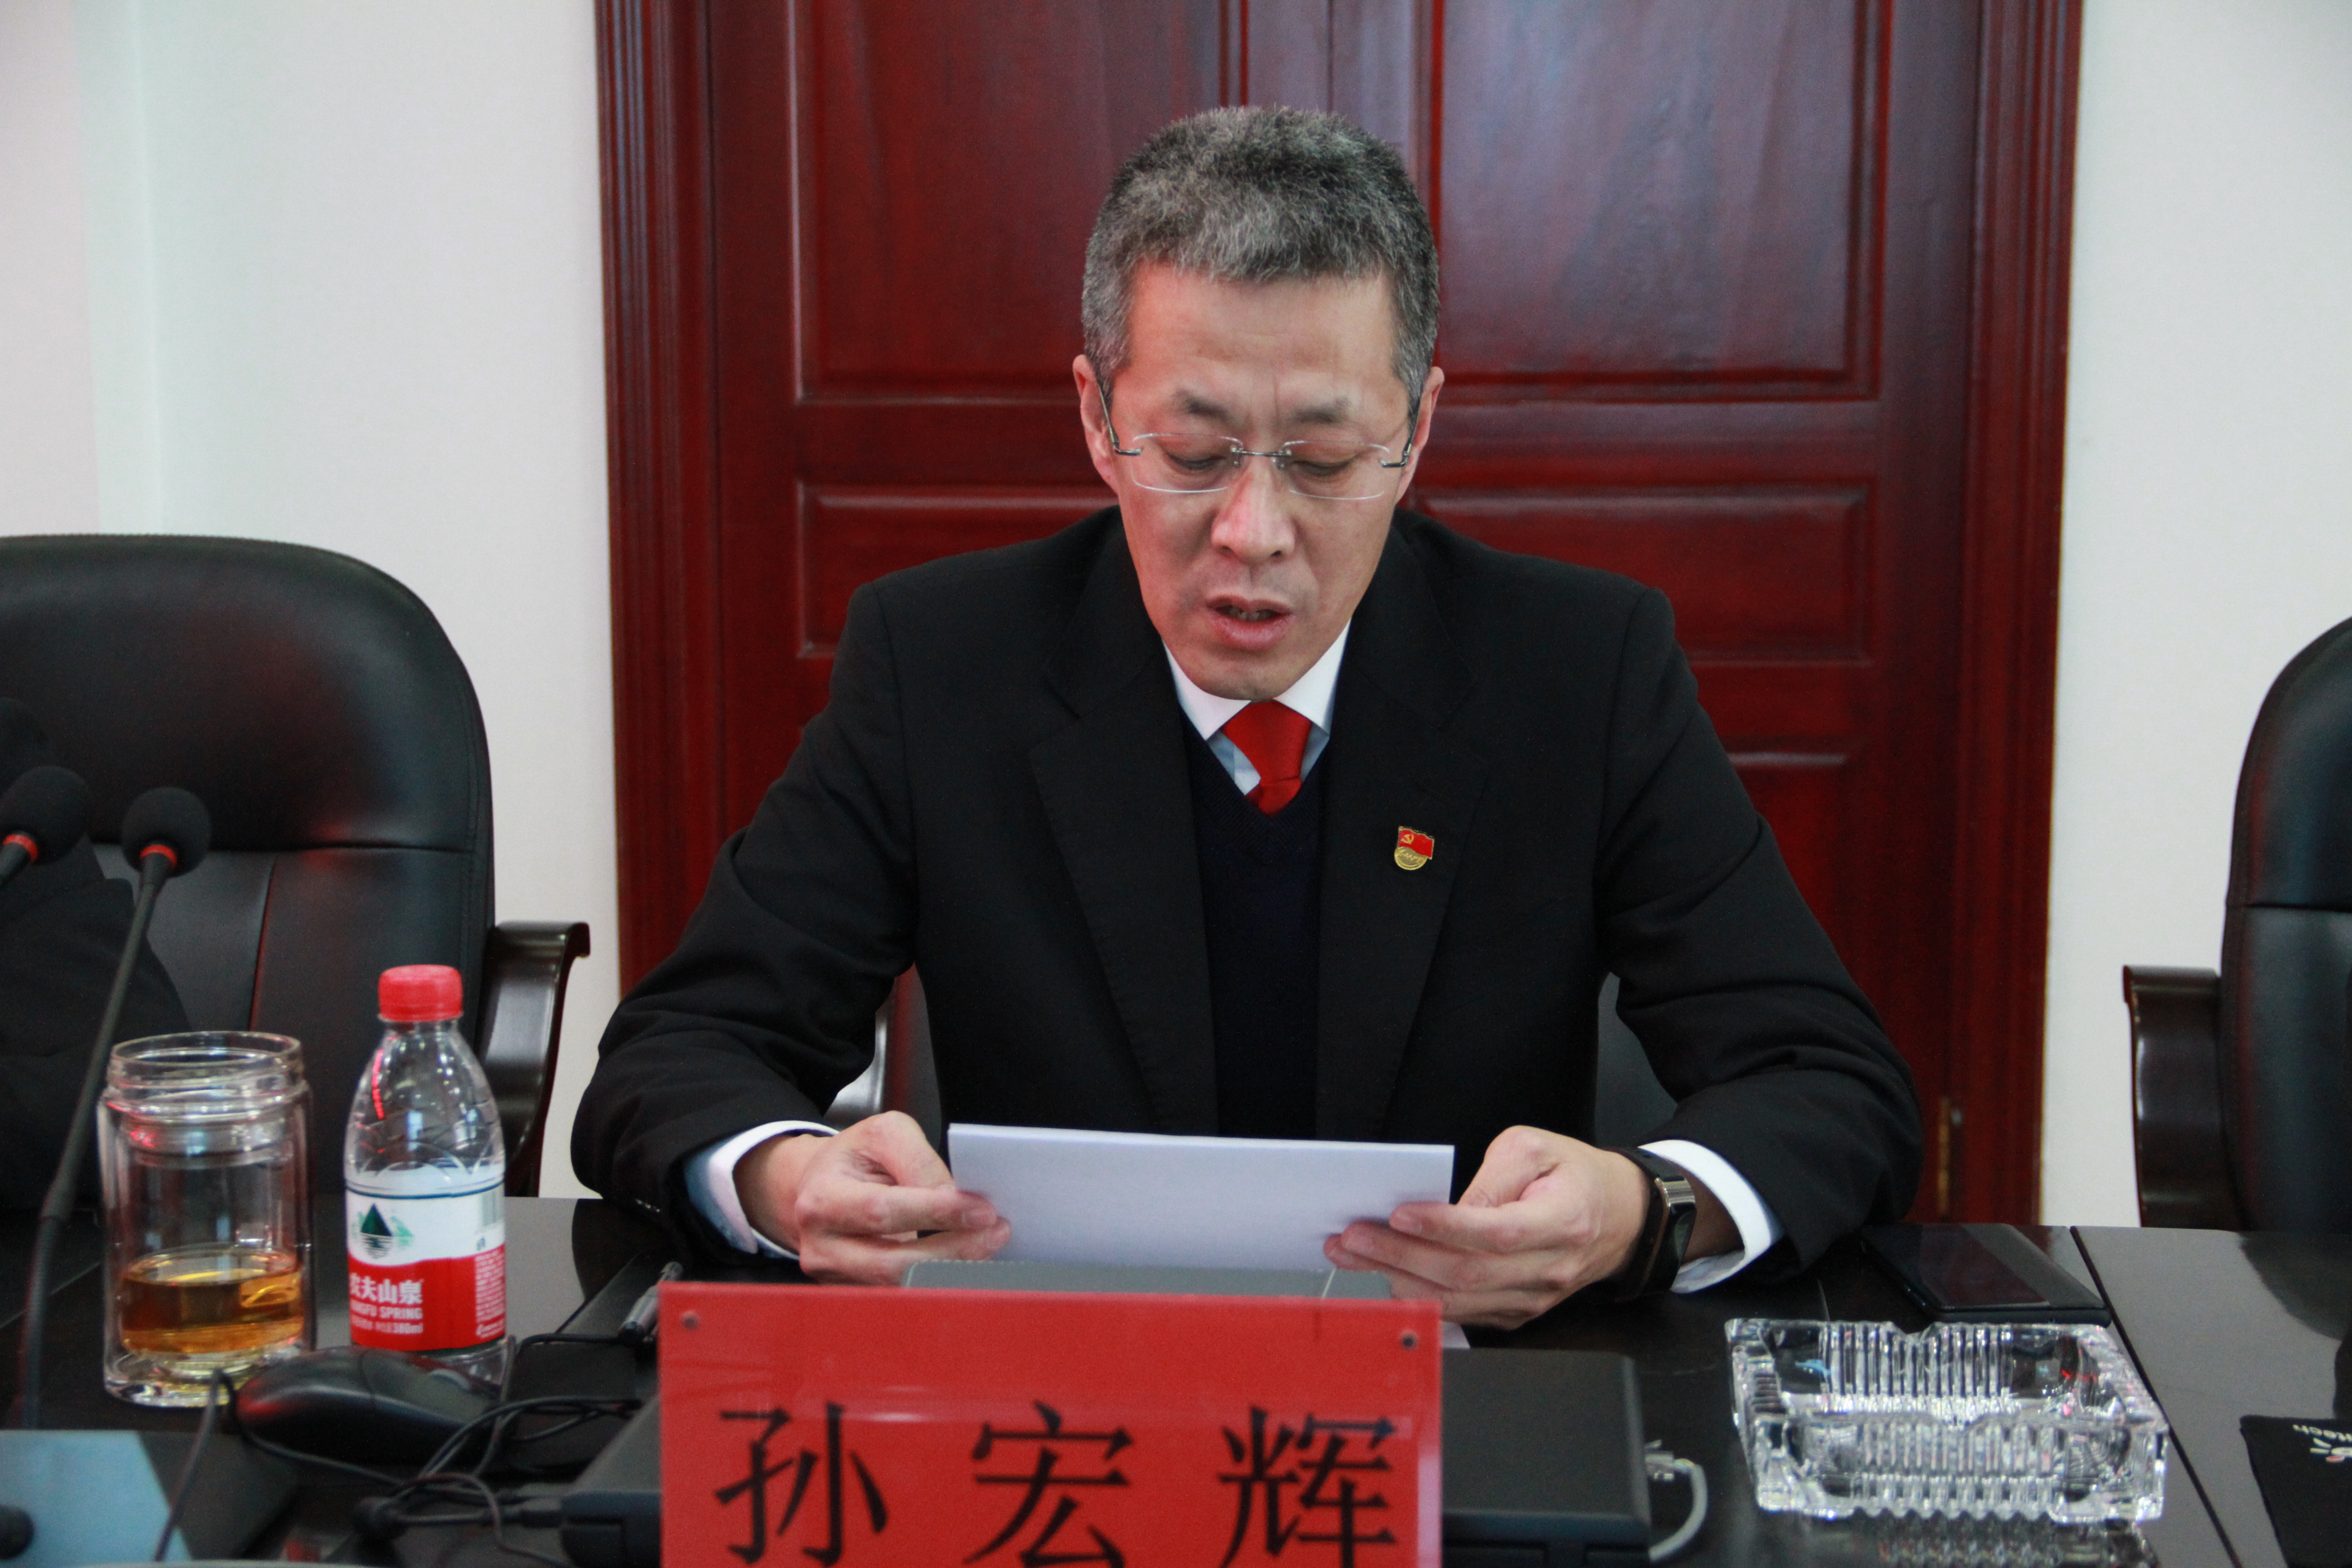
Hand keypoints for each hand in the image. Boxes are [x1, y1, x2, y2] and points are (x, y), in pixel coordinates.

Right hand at [735, 1111, 1009, 1284]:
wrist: (815, 1187)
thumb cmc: (855, 1159)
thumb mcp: (883, 1134)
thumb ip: (917, 1159)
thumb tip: (953, 1195)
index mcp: (822, 1200)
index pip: (883, 1211)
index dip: (936, 1213)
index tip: (983, 1210)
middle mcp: (822, 1247)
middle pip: (892, 1262)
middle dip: (953, 1250)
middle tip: (997, 1231)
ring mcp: (836, 1278)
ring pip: (900, 1286)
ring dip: (953, 1269)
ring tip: (989, 1244)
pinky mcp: (854, 1294)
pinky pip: (902, 1294)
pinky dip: (939, 1280)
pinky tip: (967, 1261)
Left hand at [1323, 1126, 1728, 1327]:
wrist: (1617, 1218)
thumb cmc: (1572, 1176)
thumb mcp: (1534, 1149)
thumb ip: (1493, 1175)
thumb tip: (1448, 1207)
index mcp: (1560, 1221)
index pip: (1495, 1232)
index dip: (1444, 1227)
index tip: (1399, 1214)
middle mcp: (1547, 1269)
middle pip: (1466, 1273)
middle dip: (1400, 1256)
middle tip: (1353, 1237)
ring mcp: (1531, 1298)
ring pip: (1458, 1301)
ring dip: (1399, 1279)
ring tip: (1355, 1255)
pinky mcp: (1516, 1312)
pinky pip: (1462, 1314)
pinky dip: (1419, 1298)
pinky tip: (1386, 1276)